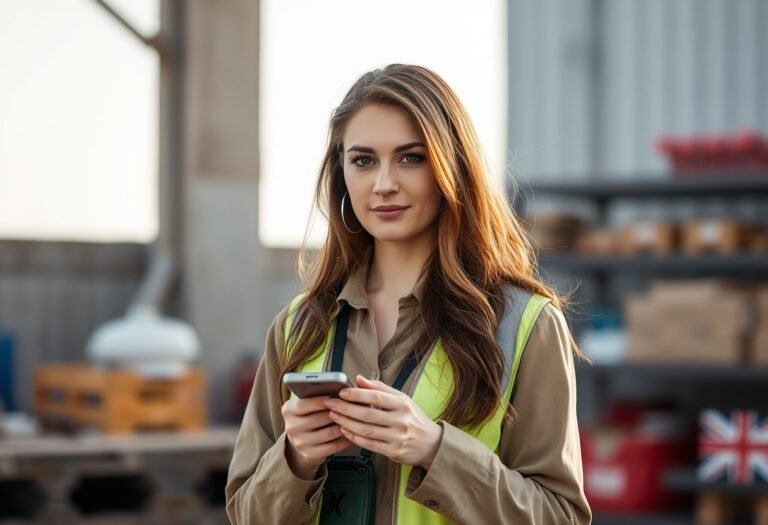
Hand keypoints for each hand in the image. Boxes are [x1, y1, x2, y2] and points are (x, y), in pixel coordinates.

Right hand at [282, 396, 351, 479]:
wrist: (300, 442)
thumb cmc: (307, 417)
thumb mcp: (305, 405)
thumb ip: (315, 397)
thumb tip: (336, 392)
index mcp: (288, 411)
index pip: (303, 404)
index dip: (320, 400)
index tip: (333, 396)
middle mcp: (292, 427)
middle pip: (320, 418)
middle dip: (337, 412)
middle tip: (349, 407)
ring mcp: (300, 442)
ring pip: (329, 432)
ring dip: (343, 425)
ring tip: (353, 419)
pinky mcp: (310, 454)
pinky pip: (333, 446)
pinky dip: (345, 439)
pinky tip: (350, 432)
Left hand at [324, 375, 443, 468]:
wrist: (432, 444)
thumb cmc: (414, 418)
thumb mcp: (402, 399)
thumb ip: (380, 388)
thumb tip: (358, 379)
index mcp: (403, 404)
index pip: (376, 397)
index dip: (356, 394)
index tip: (341, 392)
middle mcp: (401, 421)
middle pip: (368, 414)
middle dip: (345, 408)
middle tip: (330, 404)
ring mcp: (398, 438)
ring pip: (366, 430)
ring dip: (346, 422)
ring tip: (333, 416)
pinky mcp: (394, 452)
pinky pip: (369, 444)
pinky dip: (354, 437)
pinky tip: (344, 430)